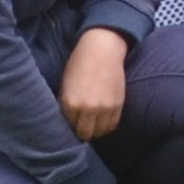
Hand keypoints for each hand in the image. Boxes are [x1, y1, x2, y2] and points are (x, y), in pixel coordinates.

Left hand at [60, 26, 129, 140]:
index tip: (72, 123)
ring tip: (93, 123)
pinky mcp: (118, 105)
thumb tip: (67, 124)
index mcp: (70, 102)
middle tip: (82, 126)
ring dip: (96, 130)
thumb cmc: (80, 65)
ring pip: (100, 132)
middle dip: (83, 132)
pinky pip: (112, 125)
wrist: (102, 49)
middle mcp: (87, 108)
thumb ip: (66, 105)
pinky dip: (107, 126)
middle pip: (85, 134)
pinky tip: (103, 119)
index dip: (70, 126)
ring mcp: (104, 108)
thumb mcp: (65, 85)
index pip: (69, 127)